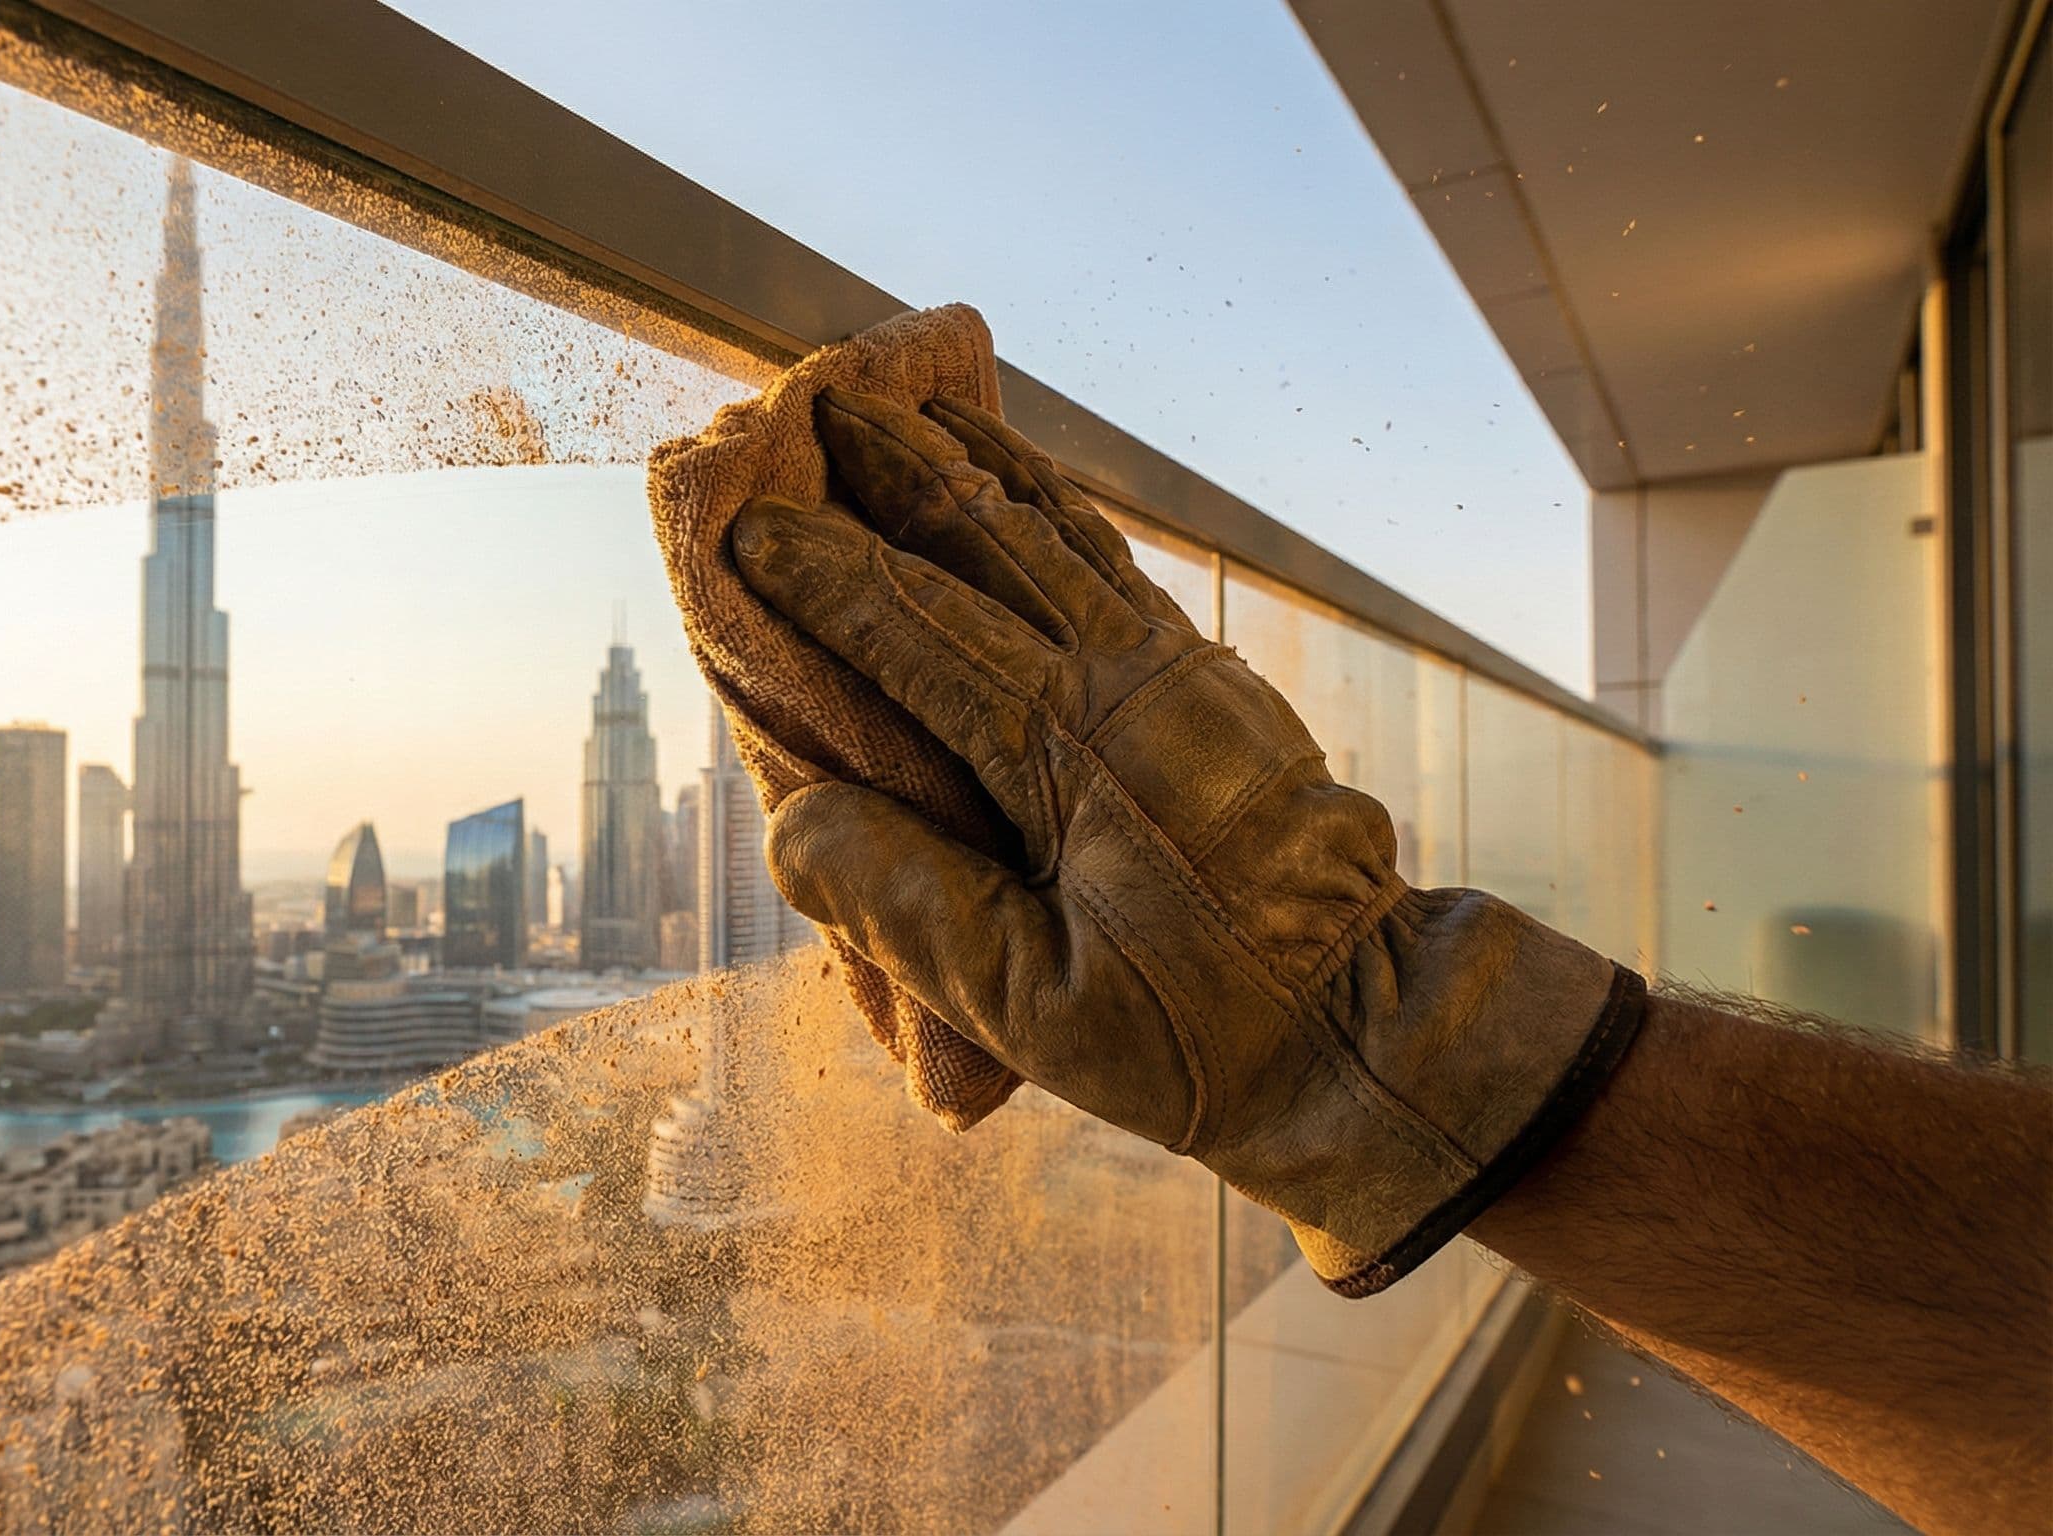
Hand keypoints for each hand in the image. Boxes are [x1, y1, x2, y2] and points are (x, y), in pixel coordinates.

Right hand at [733, 387, 1641, 1293]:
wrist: (1374, 1035)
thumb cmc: (1199, 1039)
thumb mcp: (1035, 1011)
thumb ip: (908, 911)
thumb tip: (792, 820)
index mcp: (1069, 751)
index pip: (917, 630)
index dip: (825, 575)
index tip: (749, 526)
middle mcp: (1127, 679)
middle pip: (991, 540)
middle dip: (897, 466)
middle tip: (818, 394)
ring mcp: (1182, 670)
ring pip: (1062, 531)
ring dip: (979, 462)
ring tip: (916, 404)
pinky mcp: (1215, 685)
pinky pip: (1116, 564)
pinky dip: (1054, 507)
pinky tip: (1024, 490)